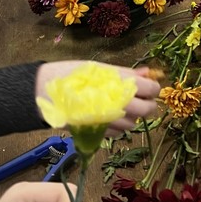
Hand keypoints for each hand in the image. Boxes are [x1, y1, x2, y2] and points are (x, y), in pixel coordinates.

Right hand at [36, 62, 160, 134]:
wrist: (47, 91)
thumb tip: (148, 73)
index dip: (153, 89)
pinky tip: (110, 115)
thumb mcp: (102, 69)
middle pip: (146, 111)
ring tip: (121, 105)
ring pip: (132, 124)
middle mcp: (117, 104)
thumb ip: (127, 73)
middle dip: (147, 105)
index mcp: (120, 84)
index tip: (149, 87)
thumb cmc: (74, 75)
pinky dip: (118, 126)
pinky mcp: (98, 132)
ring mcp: (108, 120)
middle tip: (140, 98)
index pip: (151, 90)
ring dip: (132, 116)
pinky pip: (117, 133)